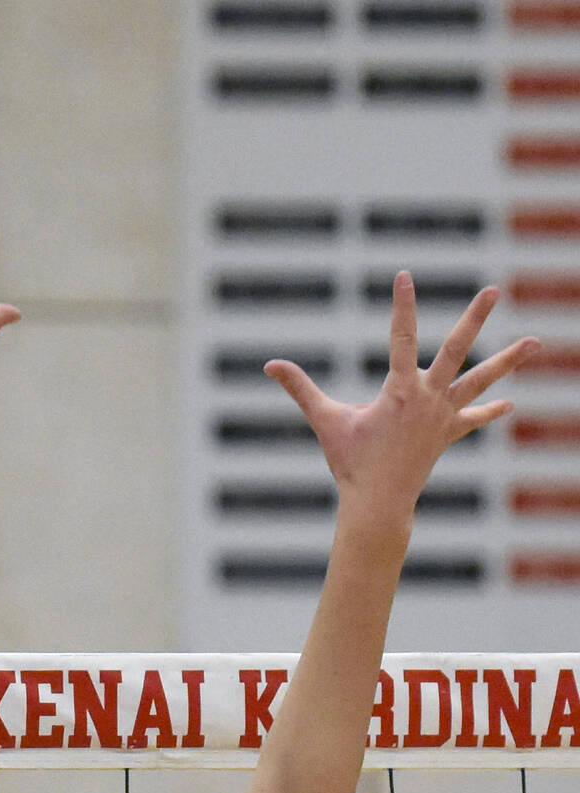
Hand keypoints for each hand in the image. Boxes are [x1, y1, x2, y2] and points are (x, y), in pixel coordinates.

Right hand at [269, 279, 537, 526]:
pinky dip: (489, 412)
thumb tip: (269, 366)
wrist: (378, 503)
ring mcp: (443, 416)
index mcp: (400, 391)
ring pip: (481, 381)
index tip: (405, 276)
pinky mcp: (448, 434)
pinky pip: (472, 419)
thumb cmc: (349, 463)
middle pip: (457, 350)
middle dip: (474, 318)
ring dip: (509, 361)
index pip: (402, 337)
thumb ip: (300, 389)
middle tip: (493, 290)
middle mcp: (428, 398)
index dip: (402, 305)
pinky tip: (510, 404)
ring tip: (536, 342)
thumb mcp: (324, 422)